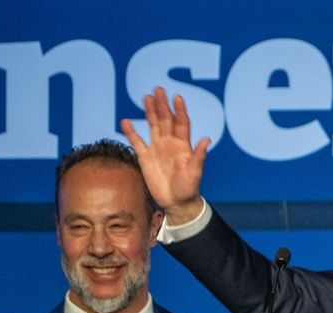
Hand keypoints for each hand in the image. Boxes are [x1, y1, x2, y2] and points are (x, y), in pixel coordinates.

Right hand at [120, 87, 209, 224]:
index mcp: (183, 145)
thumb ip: (199, 156)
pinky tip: (125, 121)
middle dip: (162, 105)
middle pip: (165, 120)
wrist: (177, 202)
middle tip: (158, 89)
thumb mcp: (195, 172)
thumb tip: (207, 140)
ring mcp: (157, 149)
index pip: (181, 123)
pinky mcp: (145, 158)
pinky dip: (131, 132)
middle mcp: (170, 144)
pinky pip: (137, 142)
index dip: (179, 110)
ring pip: (152, 126)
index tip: (177, 97)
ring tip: (147, 98)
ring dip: (149, 112)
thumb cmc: (189, 188)